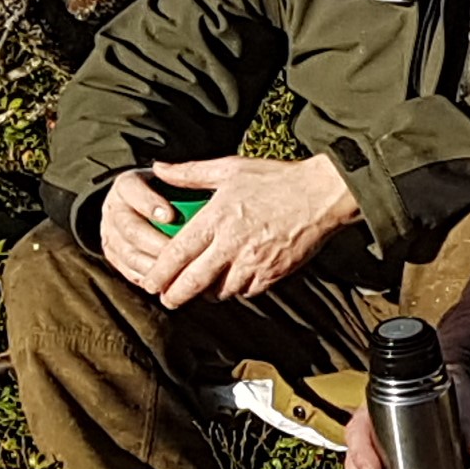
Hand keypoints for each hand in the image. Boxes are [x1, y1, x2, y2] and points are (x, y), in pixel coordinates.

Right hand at [96, 167, 188, 292]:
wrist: (141, 206)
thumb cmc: (170, 192)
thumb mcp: (175, 180)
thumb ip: (186, 177)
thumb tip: (208, 176)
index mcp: (126, 185)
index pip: (132, 191)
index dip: (149, 203)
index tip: (171, 215)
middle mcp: (113, 209)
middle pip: (129, 228)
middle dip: (154, 243)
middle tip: (179, 254)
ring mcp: (110, 234)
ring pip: (127, 254)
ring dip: (152, 266)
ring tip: (177, 275)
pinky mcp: (112, 256)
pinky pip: (128, 270)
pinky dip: (149, 279)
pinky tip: (170, 285)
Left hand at [117, 156, 361, 308]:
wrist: (321, 196)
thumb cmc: (276, 179)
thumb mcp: (230, 168)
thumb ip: (190, 173)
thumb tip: (158, 168)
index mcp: (217, 219)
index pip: (177, 254)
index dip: (159, 273)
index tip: (148, 282)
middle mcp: (232, 245)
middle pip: (193, 282)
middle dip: (174, 296)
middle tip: (166, 300)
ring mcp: (254, 263)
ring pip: (219, 291)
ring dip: (205, 295)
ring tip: (197, 292)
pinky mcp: (273, 274)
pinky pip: (246, 291)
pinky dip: (233, 291)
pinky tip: (228, 284)